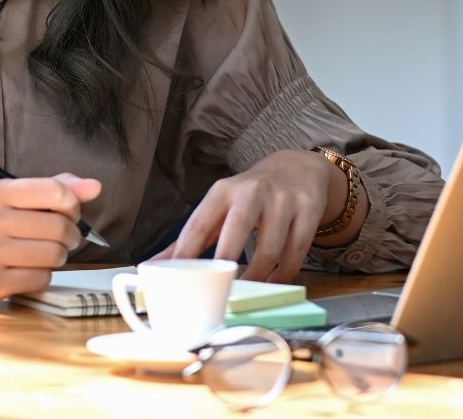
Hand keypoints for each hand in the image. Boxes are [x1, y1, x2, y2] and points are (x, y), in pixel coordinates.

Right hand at [0, 173, 99, 304]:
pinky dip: (43, 275)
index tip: (70, 211)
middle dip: (71, 234)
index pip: (53, 191)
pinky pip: (41, 278)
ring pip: (53, 255)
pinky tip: (29, 269)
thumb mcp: (12, 199)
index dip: (72, 204)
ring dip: (59, 256)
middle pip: (58, 226)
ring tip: (47, 253)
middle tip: (64, 237)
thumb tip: (94, 187)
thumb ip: (53, 189)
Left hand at [150, 150, 336, 283]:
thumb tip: (155, 266)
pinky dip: (285, 273)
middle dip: (226, 262)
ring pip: (270, 247)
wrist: (296, 169)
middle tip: (218, 291)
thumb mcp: (219, 207)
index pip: (199, 224)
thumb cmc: (249, 196)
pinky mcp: (308, 211)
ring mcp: (282, 201)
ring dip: (259, 276)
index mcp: (222, 192)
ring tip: (249, 293)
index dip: (186, 252)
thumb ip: (192, 237)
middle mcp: (252, 192)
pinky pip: (297, 251)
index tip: (175, 278)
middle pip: (236, 231)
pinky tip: (275, 284)